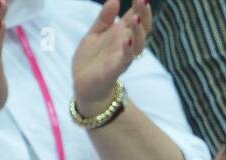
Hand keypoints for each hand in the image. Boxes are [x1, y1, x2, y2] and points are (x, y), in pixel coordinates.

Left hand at [73, 0, 149, 114]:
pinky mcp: (114, 70)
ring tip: (135, 18)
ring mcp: (122, 57)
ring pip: (137, 44)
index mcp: (121, 33)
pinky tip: (127, 40)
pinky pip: (124, 60)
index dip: (139, 6)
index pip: (135, 16)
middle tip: (142, 0)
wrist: (83, 85)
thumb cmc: (91, 59)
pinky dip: (127, 50)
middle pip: (141, 28)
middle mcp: (125, 44)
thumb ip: (104, 18)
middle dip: (143, 14)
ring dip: (138, 31)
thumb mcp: (95, 33)